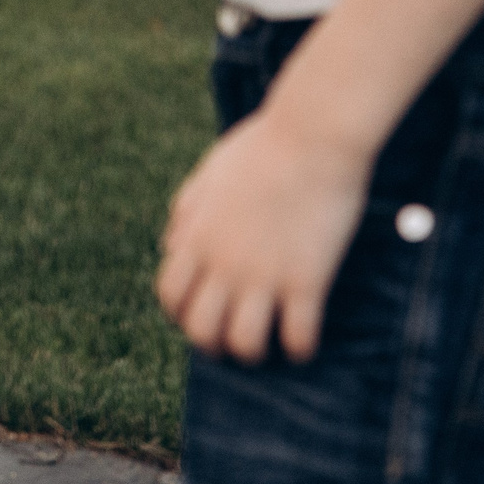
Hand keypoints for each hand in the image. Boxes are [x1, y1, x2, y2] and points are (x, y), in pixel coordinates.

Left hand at [154, 106, 373, 363]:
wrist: (314, 132)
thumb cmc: (265, 145)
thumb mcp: (211, 171)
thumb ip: (187, 210)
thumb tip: (170, 246)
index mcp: (197, 236)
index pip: (170, 297)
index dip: (181, 314)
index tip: (202, 314)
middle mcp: (223, 262)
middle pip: (201, 331)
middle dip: (214, 343)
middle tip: (235, 335)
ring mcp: (263, 274)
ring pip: (244, 345)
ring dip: (255, 351)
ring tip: (270, 340)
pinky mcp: (306, 279)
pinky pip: (297, 338)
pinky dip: (300, 348)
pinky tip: (305, 337)